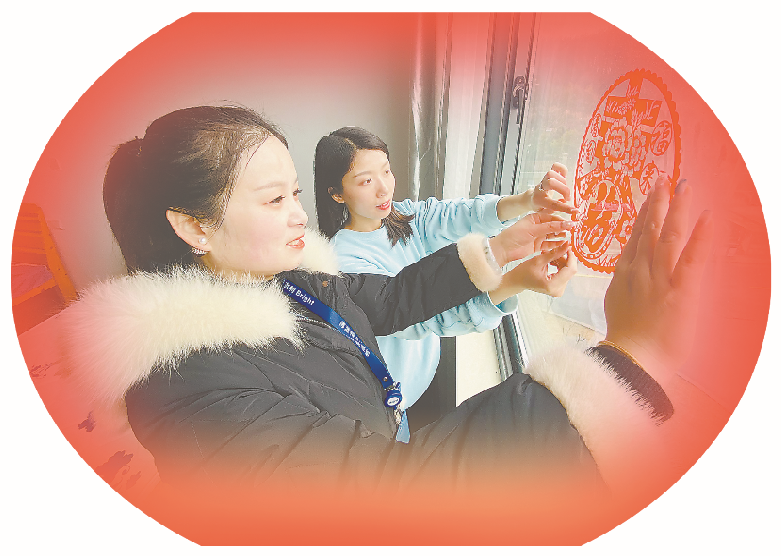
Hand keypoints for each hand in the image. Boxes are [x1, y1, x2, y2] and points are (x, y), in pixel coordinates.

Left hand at [489, 212, 575, 266]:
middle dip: (563, 229)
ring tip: (570, 239)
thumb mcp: (534, 229)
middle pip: (554, 227)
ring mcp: (537, 236)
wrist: (503, 250)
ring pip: (553, 236)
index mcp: (535, 218)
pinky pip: (549, 245)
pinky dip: (556, 245)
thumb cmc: (514, 235)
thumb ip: (551, 227)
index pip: (552, 217)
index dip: (562, 220)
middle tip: (574, 231)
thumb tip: (567, 223)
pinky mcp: (537, 246)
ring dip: (561, 238)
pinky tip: (563, 246)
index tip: (573, 223)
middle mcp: (537, 226)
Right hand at [489, 243, 577, 303]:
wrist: (517, 281)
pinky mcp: (558, 287)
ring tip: (551, 255)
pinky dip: (559, 265)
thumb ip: (555, 253)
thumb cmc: (523, 272)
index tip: (568, 247)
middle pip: (570, 270)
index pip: (570, 270)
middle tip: (558, 249)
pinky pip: (564, 273)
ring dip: (561, 261)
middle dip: (565, 258)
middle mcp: (558, 290)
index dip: (571, 257)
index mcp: (552, 285)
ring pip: (567, 271)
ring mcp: (558, 290)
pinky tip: (552, 261)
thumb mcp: (539, 260)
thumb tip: (567, 246)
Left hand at [530, 163, 577, 214]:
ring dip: (562, 181)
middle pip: (551, 183)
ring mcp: (544, 180)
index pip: (553, 204)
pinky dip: (562, 169)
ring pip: (551, 174)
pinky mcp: (549, 175)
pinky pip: (555, 166)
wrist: (531, 198)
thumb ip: (555, 210)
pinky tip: (565, 176)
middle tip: (567, 198)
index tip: (575, 211)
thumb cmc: (540, 207)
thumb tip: (566, 204)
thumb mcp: (546, 213)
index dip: (566, 208)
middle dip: (563, 190)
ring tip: (564, 188)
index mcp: (539, 201)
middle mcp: (540, 188)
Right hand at [603, 175, 713, 383]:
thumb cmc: (626, 341)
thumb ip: (624, 285)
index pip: (635, 239)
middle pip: (649, 230)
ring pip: (667, 236)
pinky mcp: (680, 289)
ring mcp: (659, 278)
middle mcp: (640, 271)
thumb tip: (630, 275)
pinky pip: (692, 257)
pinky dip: (700, 236)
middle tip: (664, 180)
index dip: (643, 216)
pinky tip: (707, 216)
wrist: (631, 360)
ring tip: (683, 186)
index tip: (649, 198)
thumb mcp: (617, 306)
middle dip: (657, 203)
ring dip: (676, 209)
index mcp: (624, 276)